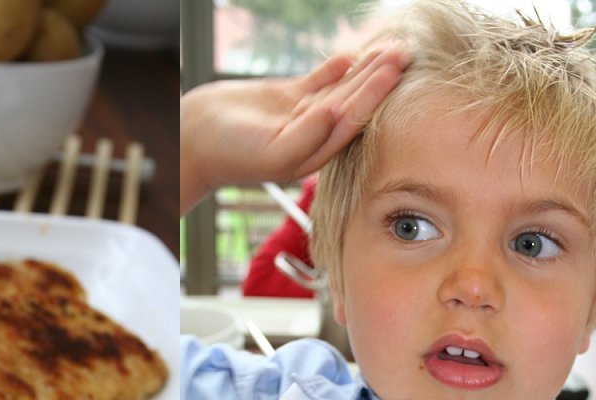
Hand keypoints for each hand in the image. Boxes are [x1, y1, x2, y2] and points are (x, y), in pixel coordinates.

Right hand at [180, 45, 406, 209]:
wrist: (193, 140)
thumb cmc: (228, 154)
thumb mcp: (271, 153)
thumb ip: (307, 136)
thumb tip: (337, 112)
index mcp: (315, 152)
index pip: (353, 120)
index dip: (375, 94)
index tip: (393, 71)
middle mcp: (313, 134)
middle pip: (353, 101)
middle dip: (378, 78)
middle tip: (403, 53)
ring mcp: (300, 115)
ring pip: (339, 88)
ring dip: (363, 69)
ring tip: (389, 48)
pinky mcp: (285, 99)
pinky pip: (316, 81)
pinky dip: (334, 68)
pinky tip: (351, 55)